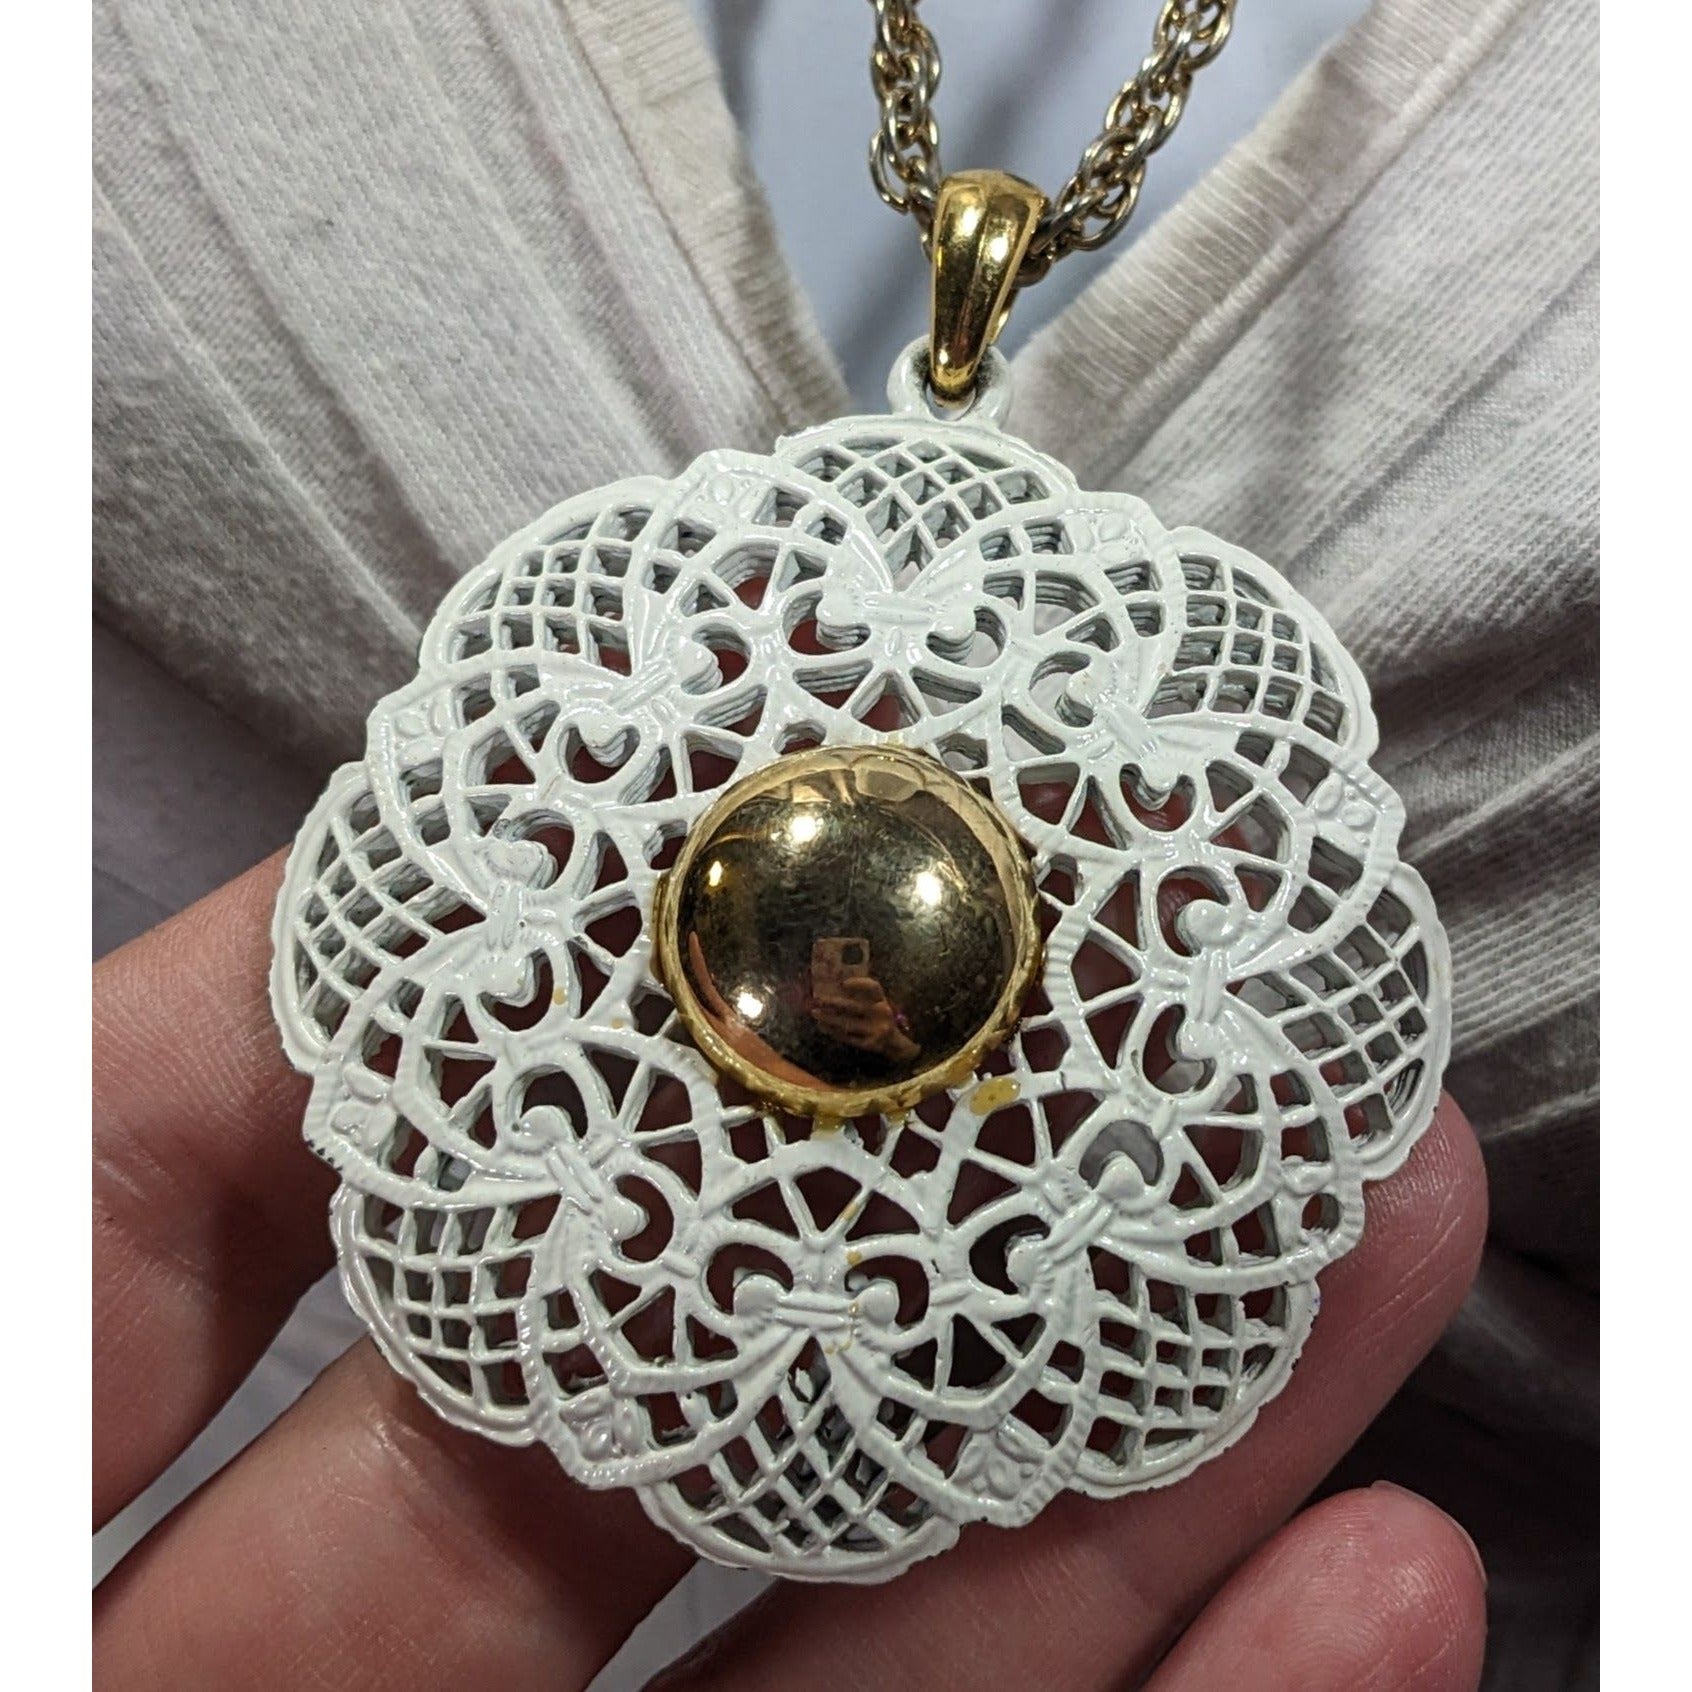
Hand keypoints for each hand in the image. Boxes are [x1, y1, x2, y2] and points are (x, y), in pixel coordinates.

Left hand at [95, 855, 1487, 1689]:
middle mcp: (273, 1675)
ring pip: (854, 1634)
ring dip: (1127, 1448)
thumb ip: (122, 1173)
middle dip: (895, 1164)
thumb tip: (369, 931)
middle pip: (632, 1381)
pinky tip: (1367, 1593)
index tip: (707, 777)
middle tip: (1148, 967)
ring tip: (1363, 1224)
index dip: (463, 954)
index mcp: (33, 1506)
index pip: (225, 1161)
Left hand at [811, 973, 922, 1063]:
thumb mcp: (877, 1006)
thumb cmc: (880, 1020)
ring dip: (829, 1018)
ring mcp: (876, 1030)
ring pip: (848, 1024)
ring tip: (815, 1013)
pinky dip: (834, 1032)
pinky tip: (823, 1027)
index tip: (842, 983)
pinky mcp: (870, 1044)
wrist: (895, 1045)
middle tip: (818, 1000)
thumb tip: (833, 988)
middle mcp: (881, 1014)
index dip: (859, 983)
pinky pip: (848, 1037)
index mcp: (882, 1001)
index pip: (873, 987)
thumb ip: (862, 998)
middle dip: (834, 1003)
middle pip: (855, 1006)